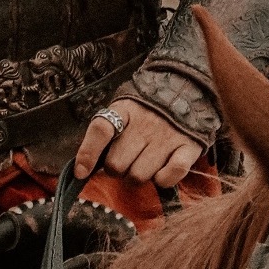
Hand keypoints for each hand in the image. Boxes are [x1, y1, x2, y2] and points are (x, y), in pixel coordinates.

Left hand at [74, 99, 202, 188]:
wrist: (188, 88)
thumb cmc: (147, 108)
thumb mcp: (124, 109)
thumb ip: (106, 132)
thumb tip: (83, 167)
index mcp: (125, 109)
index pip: (101, 129)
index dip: (88, 152)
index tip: (81, 172)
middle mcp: (145, 122)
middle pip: (116, 164)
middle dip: (117, 169)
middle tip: (126, 160)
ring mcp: (166, 136)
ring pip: (139, 176)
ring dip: (138, 176)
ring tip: (144, 162)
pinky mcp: (187, 148)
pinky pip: (169, 177)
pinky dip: (162, 180)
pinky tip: (161, 171)